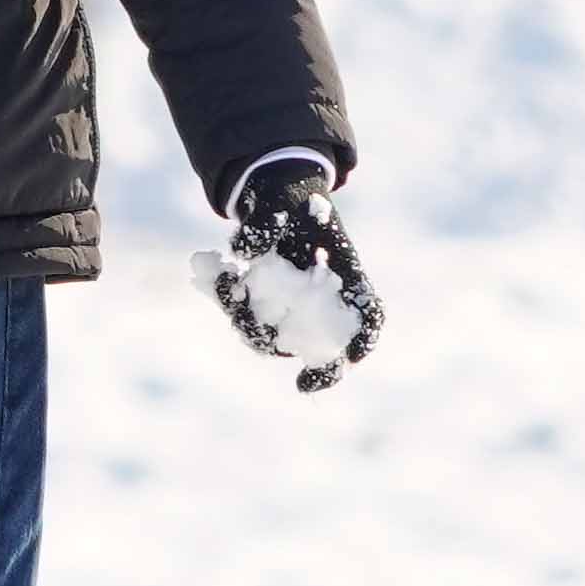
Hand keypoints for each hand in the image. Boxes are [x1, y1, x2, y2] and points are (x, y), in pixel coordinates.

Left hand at [208, 165, 380, 392]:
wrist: (276, 202)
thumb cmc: (292, 202)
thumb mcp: (280, 201)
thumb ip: (262, 223)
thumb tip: (241, 250)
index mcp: (344, 273)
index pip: (367, 311)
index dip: (365, 336)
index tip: (353, 356)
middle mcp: (324, 300)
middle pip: (329, 345)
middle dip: (320, 370)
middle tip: (305, 384)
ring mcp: (296, 309)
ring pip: (278, 338)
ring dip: (250, 324)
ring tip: (222, 277)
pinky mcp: (268, 309)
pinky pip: (252, 322)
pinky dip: (232, 306)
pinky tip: (217, 274)